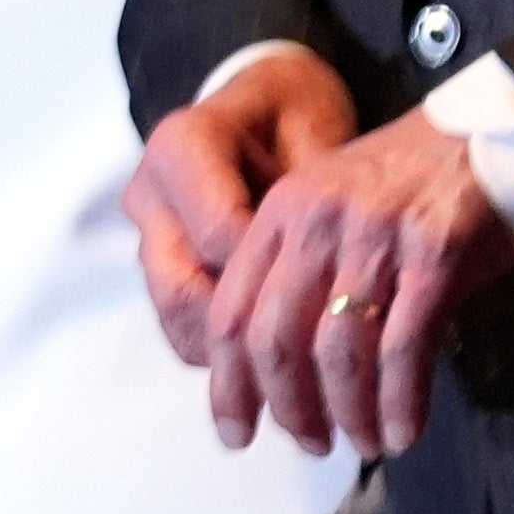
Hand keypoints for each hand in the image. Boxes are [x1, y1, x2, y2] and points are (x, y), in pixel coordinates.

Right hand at [126, 47, 356, 371]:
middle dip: (255, 354)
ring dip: (238, 371)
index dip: (281, 288)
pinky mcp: (159, 260)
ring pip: (179, 318)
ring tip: (300, 414)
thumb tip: (364, 282)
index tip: (343, 327)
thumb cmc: (295, 115)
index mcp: (184, 147)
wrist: (258, 100)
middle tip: (313, 396)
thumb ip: (324, 206)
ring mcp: (149, 230)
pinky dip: (227, 362)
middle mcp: (152, 192)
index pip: (224, 235)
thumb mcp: (317, 139)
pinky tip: (274, 392)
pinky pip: (182, 324)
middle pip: (187, 290)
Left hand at [207, 109, 513, 454]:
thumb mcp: (332, 212)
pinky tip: (406, 432)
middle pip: (274, 338)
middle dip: (288, 408)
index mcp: (279, 213)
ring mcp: (375, 235)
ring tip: (365, 442)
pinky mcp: (436, 252)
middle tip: (312, 444)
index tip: (235, 432)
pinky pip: (405, 345)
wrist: (492, 132)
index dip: (229, 384)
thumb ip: (298, 274)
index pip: (231, 311)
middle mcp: (316, 221)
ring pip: (337, 350)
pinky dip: (401, 401)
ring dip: (349, 413)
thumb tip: (279, 373)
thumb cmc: (413, 186)